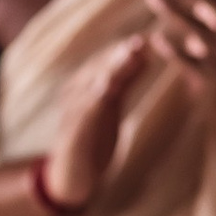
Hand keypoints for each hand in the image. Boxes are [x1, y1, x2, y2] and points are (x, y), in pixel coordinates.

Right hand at [40, 32, 151, 213]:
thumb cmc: (93, 135)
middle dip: (117, 55)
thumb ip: (125, 80)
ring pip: (90, 88)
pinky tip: (105, 90)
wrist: (70, 175)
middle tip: (139, 43)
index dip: (121, 50)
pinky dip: (93, 102)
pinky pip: (82, 118)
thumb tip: (144, 53)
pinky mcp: (71, 137)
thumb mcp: (113, 103)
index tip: (143, 40)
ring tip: (127, 58)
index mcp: (83, 86)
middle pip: (97, 69)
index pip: (103, 61)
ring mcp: (71, 116)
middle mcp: (74, 96)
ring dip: (109, 71)